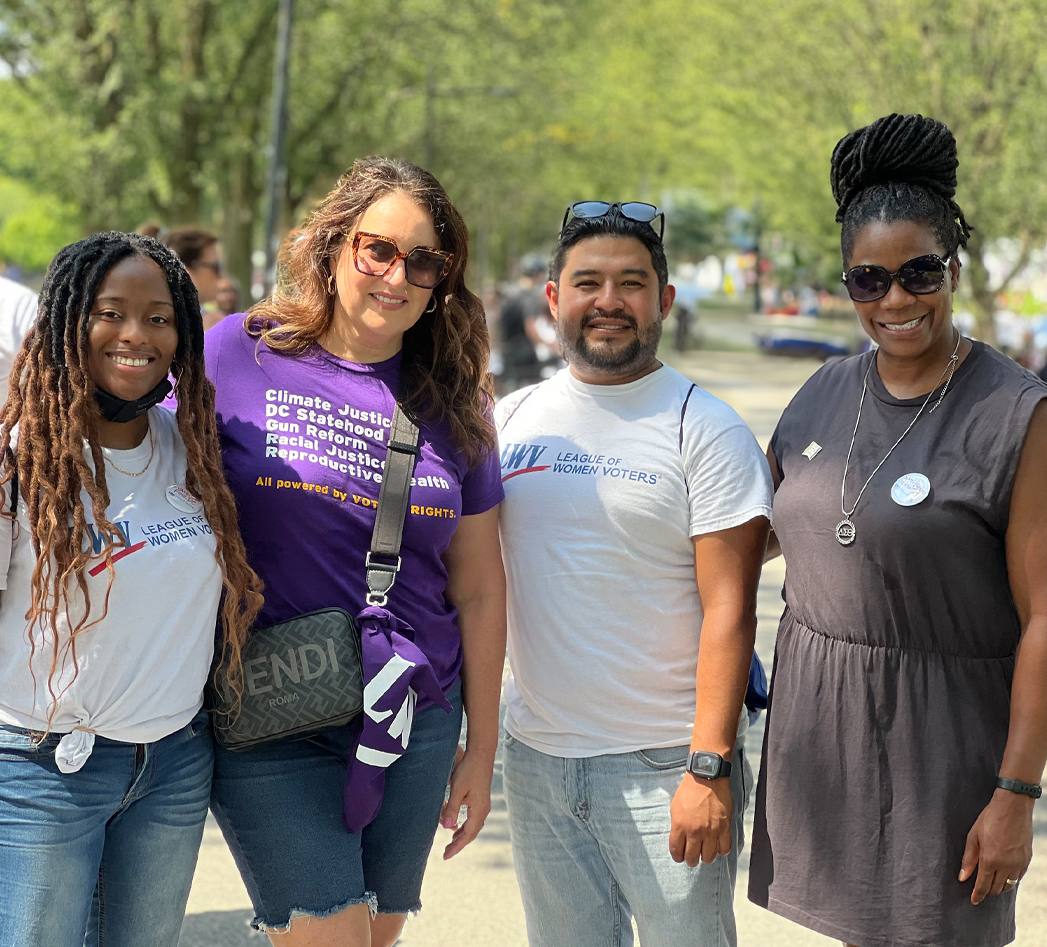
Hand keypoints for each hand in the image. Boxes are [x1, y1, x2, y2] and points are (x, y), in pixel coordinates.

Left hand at [440, 746, 492, 858]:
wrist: (481, 755)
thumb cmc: (468, 770)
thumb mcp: (458, 789)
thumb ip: (452, 808)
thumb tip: (446, 828)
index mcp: (479, 810)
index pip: (467, 835)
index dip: (456, 847)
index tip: (446, 856)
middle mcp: (483, 810)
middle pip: (471, 833)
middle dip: (459, 844)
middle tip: (446, 853)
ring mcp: (484, 805)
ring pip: (473, 827)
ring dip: (462, 835)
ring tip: (451, 843)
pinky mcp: (481, 800)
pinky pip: (473, 819)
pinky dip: (465, 826)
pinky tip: (457, 827)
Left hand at [669, 773, 732, 866]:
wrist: (706, 777)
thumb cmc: (688, 791)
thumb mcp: (675, 808)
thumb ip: (677, 826)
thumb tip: (679, 840)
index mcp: (680, 826)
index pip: (676, 852)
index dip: (677, 857)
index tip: (679, 856)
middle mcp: (695, 831)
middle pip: (692, 858)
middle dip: (691, 860)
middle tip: (692, 857)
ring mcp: (711, 831)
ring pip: (709, 857)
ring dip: (706, 857)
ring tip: (705, 852)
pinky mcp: (725, 827)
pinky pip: (725, 848)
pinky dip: (721, 851)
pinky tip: (718, 846)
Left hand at [959, 789, 1033, 903]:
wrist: (1013, 808)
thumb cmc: (990, 819)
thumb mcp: (973, 837)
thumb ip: (968, 859)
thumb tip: (962, 877)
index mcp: (990, 860)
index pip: (984, 886)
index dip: (978, 895)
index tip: (973, 901)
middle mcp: (1006, 866)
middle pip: (997, 888)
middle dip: (987, 892)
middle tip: (980, 890)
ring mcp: (1019, 864)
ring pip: (1009, 885)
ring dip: (999, 887)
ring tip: (991, 884)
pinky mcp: (1027, 860)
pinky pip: (1018, 877)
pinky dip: (1010, 880)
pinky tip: (1004, 875)